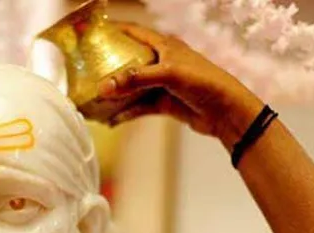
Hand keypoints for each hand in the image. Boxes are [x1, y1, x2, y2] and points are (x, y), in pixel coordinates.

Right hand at [99, 22, 264, 148]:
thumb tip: (105, 87)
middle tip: (86, 71)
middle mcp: (162, 62)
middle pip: (129, 61)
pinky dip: (126, 112)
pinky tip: (111, 120)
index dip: (114, 31)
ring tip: (94, 99)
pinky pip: (140, 106)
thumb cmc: (204, 83)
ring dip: (116, 94)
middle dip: (109, 67)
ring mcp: (163, 84)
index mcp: (165, 45)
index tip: (92, 35)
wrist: (227, 112)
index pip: (134, 33)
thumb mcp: (168, 75)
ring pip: (132, 87)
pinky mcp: (165, 103)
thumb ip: (136, 79)